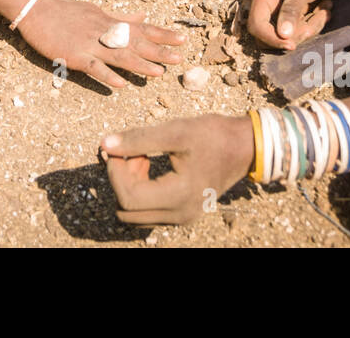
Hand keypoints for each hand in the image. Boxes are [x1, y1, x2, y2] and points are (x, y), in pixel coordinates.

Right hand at [16, 0, 184, 89]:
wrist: (36, 8)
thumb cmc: (66, 10)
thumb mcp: (97, 10)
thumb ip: (121, 16)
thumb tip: (143, 15)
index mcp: (111, 22)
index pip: (142, 28)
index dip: (163, 35)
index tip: (183, 40)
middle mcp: (104, 32)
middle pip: (135, 42)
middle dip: (158, 51)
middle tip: (180, 59)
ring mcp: (89, 44)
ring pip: (118, 55)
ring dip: (139, 64)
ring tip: (159, 74)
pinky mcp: (74, 55)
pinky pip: (92, 67)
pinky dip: (106, 75)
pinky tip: (119, 85)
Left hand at [102, 115, 254, 224]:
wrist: (245, 146)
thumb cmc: (214, 135)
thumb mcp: (176, 131)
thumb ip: (139, 139)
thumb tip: (103, 145)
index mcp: (179, 196)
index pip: (128, 196)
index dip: (115, 171)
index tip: (117, 146)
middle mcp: (179, 215)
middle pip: (126, 210)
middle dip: (120, 180)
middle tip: (132, 152)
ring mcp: (182, 218)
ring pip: (134, 213)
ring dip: (129, 185)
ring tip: (143, 157)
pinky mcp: (182, 213)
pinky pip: (147, 210)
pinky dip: (140, 190)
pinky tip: (150, 166)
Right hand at [247, 0, 344, 49]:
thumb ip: (292, 9)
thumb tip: (283, 35)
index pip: (256, 26)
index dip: (271, 39)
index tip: (292, 44)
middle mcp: (265, 8)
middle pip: (267, 37)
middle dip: (292, 37)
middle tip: (312, 25)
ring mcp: (276, 14)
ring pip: (284, 39)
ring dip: (307, 30)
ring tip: (323, 11)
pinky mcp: (289, 19)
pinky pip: (298, 34)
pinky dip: (313, 26)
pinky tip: (324, 9)